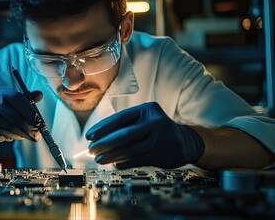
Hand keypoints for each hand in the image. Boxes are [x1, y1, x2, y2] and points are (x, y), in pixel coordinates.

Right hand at [0, 84, 42, 142]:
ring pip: (8, 128)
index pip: (16, 98)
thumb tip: (39, 95)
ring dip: (20, 135)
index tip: (39, 122)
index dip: (30, 111)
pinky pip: (0, 135)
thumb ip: (22, 98)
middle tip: (37, 135)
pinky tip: (12, 136)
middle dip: (28, 128)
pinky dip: (10, 137)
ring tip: (27, 136)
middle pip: (13, 116)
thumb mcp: (4, 97)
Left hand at [86, 102, 204, 168]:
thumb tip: (98, 138)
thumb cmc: (157, 128)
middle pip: (124, 135)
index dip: (102, 127)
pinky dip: (123, 162)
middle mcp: (155, 123)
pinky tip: (114, 163)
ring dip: (112, 156)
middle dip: (105, 143)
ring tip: (99, 159)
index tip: (89, 135)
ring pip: (130, 150)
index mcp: (147, 110)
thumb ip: (126, 125)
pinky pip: (137, 160)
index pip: (120, 118)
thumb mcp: (145, 118)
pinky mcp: (161, 155)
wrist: (185, 141)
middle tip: (91, 149)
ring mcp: (159, 140)